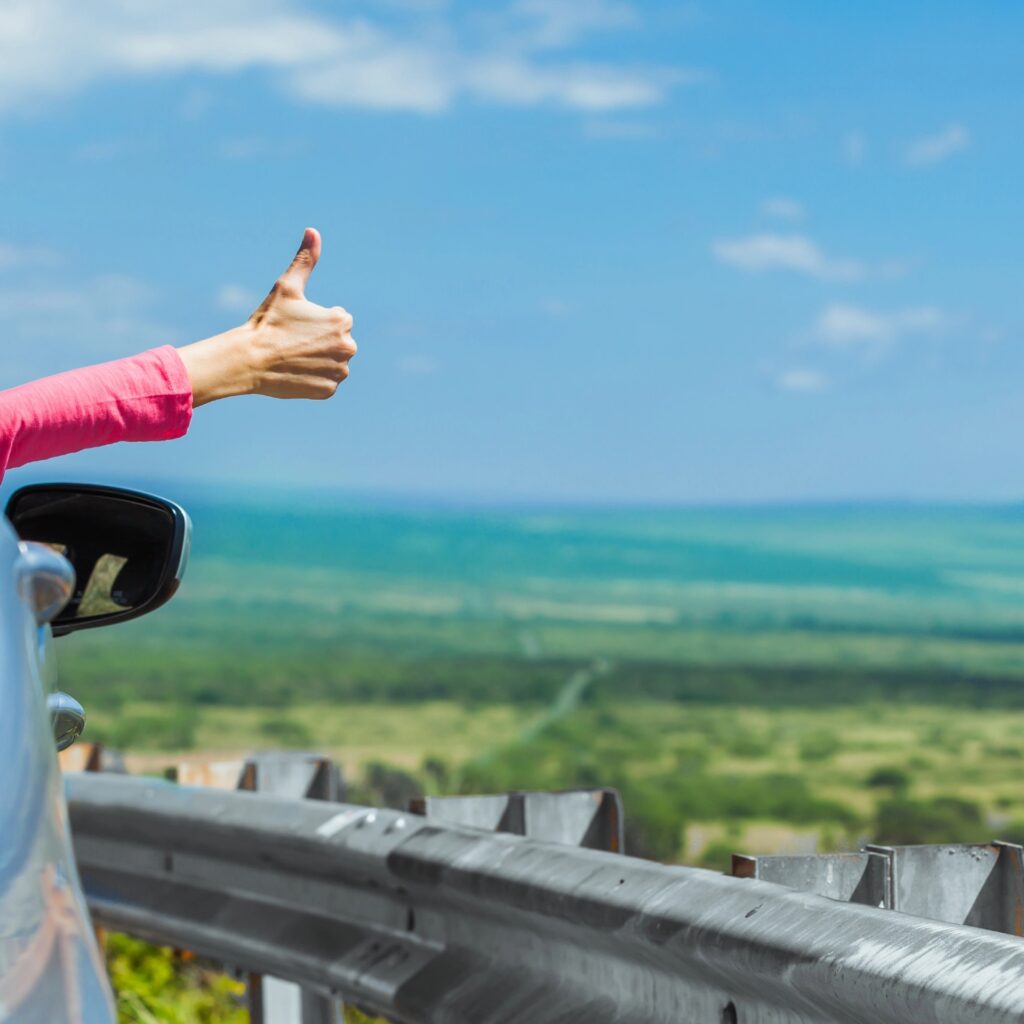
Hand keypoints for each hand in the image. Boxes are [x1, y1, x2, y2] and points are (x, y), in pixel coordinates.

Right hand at [177, 228, 356, 406]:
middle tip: (293, 342)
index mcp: (341, 321)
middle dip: (320, 341)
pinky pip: (325, 383)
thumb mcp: (286, 287)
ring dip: (318, 360)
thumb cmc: (267, 322)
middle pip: (338, 342)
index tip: (297, 324)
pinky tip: (295, 372)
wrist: (249, 359)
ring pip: (333, 363)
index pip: (337, 320)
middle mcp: (348, 347)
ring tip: (294, 357)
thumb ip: (305, 260)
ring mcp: (339, 372)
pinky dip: (313, 379)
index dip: (315, 321)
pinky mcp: (328, 391)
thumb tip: (313, 231)